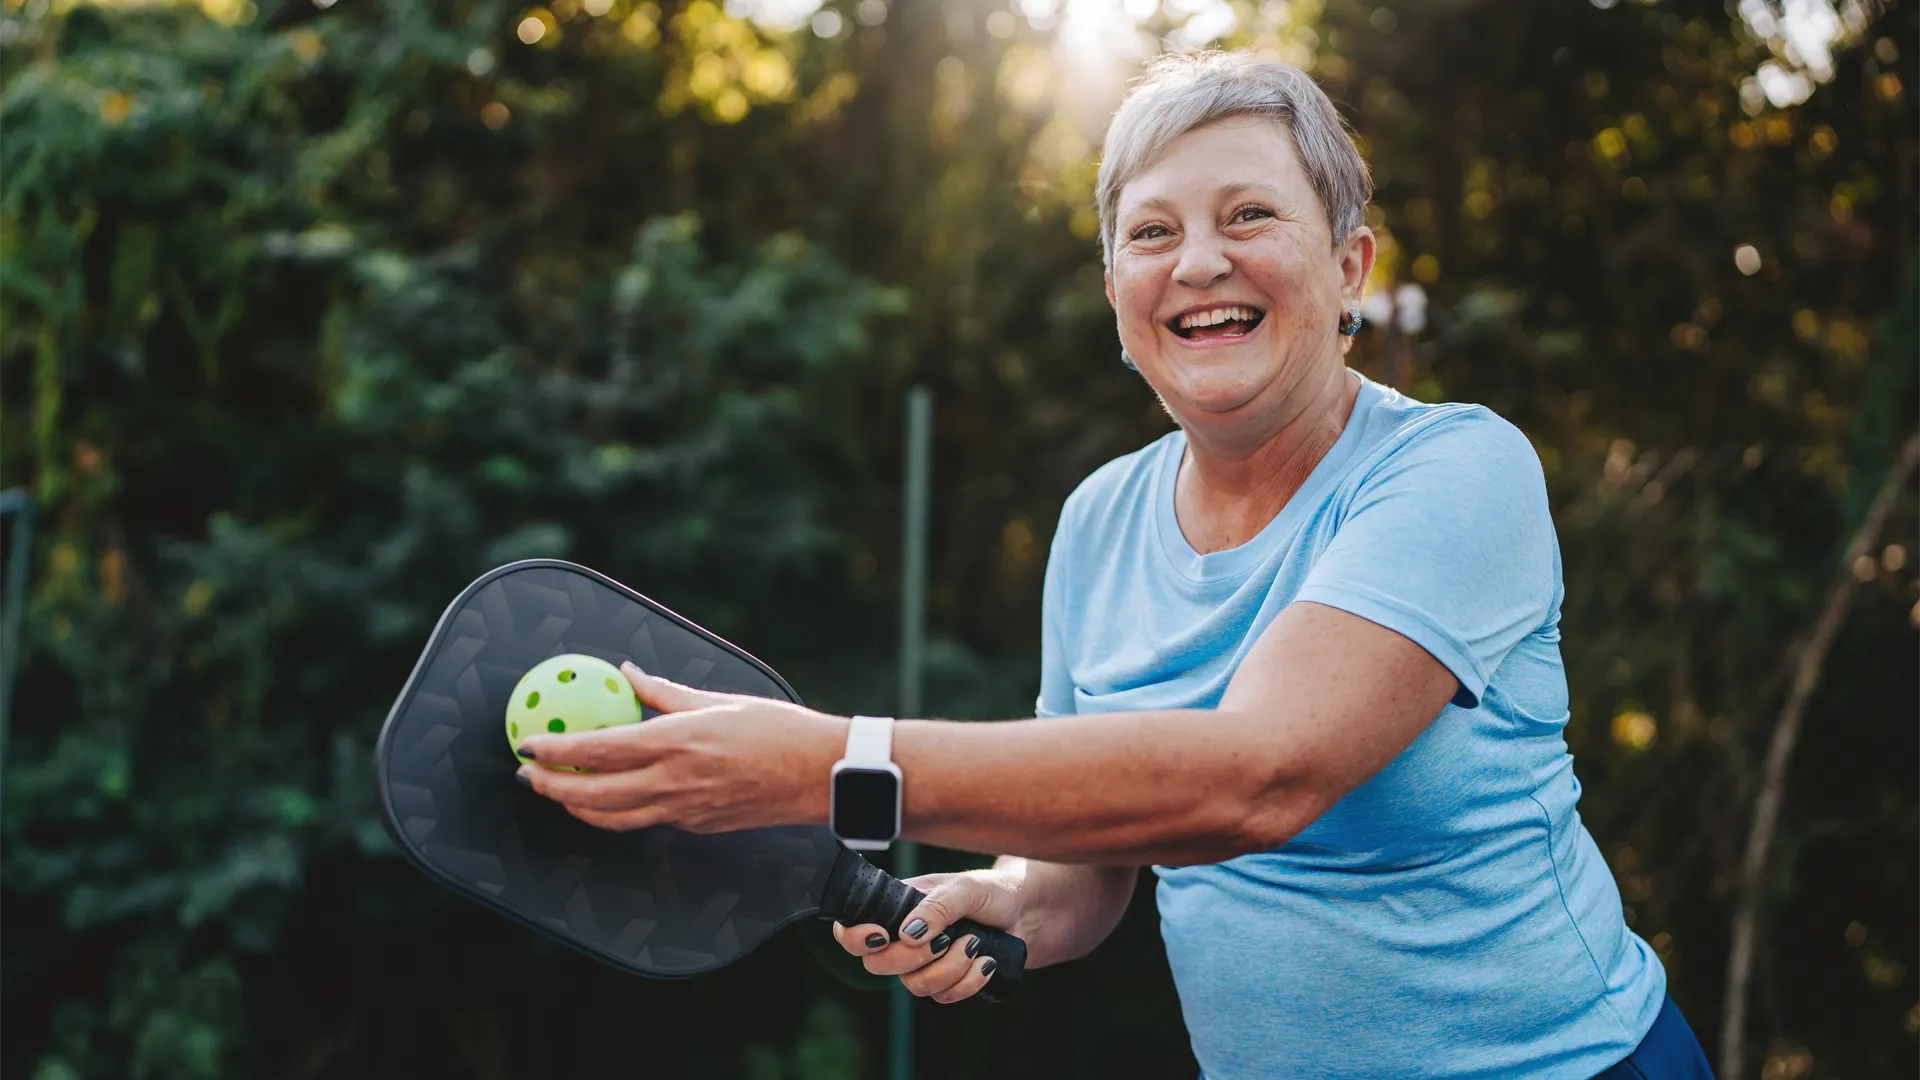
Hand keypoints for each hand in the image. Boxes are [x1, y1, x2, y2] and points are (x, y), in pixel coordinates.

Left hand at [513, 663, 845, 833]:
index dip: (556, 750)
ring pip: (613, 819)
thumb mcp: (719, 700)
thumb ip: (664, 691)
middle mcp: (675, 781)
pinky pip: (645, 820)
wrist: (821, 775)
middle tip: (530, 776)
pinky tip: (610, 798)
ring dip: (578, 808)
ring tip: (560, 793)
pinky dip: (616, 812)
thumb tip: (627, 674)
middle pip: (593, 795)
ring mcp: (685, 810)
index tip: (528, 744)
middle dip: (552, 788)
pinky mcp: (697, 825)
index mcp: (677, 741)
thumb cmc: (779, 730)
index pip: (599, 749)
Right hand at [831, 869, 1024, 1003]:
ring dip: (950, 969)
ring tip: (976, 944)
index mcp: (899, 907)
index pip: (854, 928)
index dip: (855, 938)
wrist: (1028, 914)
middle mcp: (905, 936)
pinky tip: (985, 962)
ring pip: (914, 986)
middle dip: (913, 958)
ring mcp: (925, 962)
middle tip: (946, 939)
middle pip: (879, 965)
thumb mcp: (965, 888)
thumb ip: (937, 906)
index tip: (881, 937)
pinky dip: (968, 983)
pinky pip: (943, 997)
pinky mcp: (948, 981)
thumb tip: (907, 934)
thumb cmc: (994, 892)